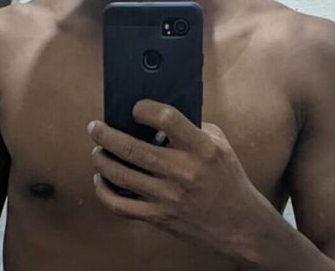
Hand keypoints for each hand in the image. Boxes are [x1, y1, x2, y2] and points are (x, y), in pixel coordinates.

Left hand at [87, 100, 271, 256]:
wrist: (240, 225)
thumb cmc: (227, 179)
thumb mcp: (219, 145)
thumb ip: (191, 127)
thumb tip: (155, 117)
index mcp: (201, 148)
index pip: (165, 118)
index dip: (143, 108)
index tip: (134, 108)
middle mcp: (182, 171)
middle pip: (129, 147)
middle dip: (104, 134)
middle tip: (94, 127)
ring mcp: (168, 197)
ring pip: (119, 174)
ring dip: (100, 159)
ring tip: (97, 150)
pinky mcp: (159, 217)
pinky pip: (119, 205)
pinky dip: (103, 191)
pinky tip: (101, 180)